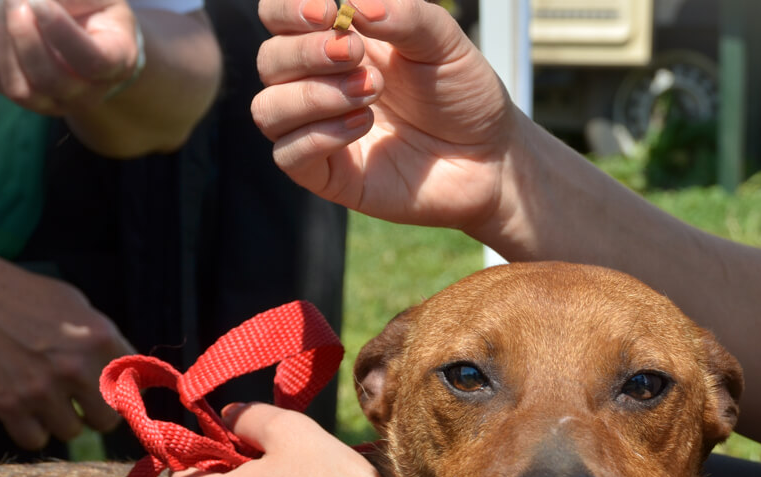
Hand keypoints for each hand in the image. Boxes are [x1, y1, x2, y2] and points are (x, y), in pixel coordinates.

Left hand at [0, 0, 143, 114]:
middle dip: (23, 36)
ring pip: (19, 88)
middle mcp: (89, 93)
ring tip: (5, 1)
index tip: (37, 1)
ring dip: (3, 39)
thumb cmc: (96, 7)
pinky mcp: (26, 97)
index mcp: (117, 62)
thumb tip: (30, 0)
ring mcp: (56, 101)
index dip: (61, 33)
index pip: (92, 61)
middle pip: (51, 80)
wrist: (88, 29)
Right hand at [0, 257, 133, 449]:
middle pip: (107, 419)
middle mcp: (76, 366)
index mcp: (100, 337)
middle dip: (93, 412)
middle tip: (75, 398)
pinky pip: (35, 439)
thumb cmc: (20, 294)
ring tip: (41, 394)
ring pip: (71, 431)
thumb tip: (131, 376)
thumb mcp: (75, 305)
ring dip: (59, 419)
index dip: (121, 393)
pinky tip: (21, 406)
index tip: (109, 393)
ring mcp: (42, 388)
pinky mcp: (8, 404)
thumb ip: (103, 341)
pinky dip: (29, 429)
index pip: (134, 388)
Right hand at [252, 0, 519, 232]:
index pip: (278, 17)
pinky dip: (319, 135)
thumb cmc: (464, 93)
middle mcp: (321, 84)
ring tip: (370, 91)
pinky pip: (288, 155)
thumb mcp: (443, 41)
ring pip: (268, 110)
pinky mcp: (330, 176)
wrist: (492, 157)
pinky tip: (362, 124)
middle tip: (357, 55)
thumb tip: (353, 4)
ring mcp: (322, 132)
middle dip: (308, 52)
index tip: (329, 10)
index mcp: (339, 41)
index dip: (287, 9)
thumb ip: (403, 14)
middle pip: (270, 60)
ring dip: (312, 95)